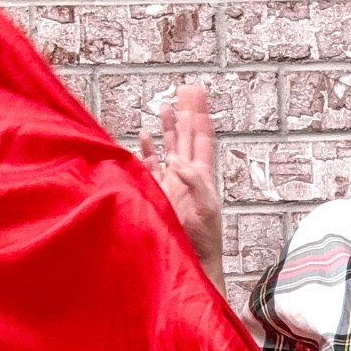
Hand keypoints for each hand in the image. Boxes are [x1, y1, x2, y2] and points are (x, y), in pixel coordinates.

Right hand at [138, 82, 223, 288]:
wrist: (191, 263)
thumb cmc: (203, 241)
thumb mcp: (205, 209)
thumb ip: (194, 183)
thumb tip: (178, 161)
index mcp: (202, 176)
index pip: (201, 137)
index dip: (199, 113)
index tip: (197, 90)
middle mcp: (187, 176)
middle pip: (186, 136)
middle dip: (185, 112)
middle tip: (186, 88)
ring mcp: (171, 184)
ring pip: (168, 148)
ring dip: (168, 127)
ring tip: (166, 105)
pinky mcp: (156, 194)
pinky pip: (150, 167)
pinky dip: (147, 151)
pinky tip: (145, 136)